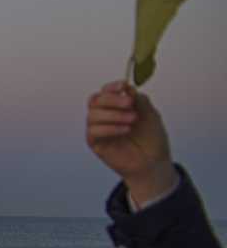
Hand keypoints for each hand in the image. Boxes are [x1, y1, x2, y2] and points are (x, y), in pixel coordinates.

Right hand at [86, 82, 176, 204]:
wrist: (153, 162)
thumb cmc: (151, 140)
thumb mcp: (150, 115)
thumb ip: (139, 101)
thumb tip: (127, 87)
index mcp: (116, 107)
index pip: (105, 93)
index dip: (111, 87)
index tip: (123, 85)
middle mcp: (105, 116)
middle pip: (95, 101)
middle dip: (112, 99)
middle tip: (129, 103)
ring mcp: (99, 129)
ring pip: (93, 115)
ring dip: (113, 115)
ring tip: (132, 120)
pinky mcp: (96, 143)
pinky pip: (94, 131)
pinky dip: (110, 128)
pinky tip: (125, 130)